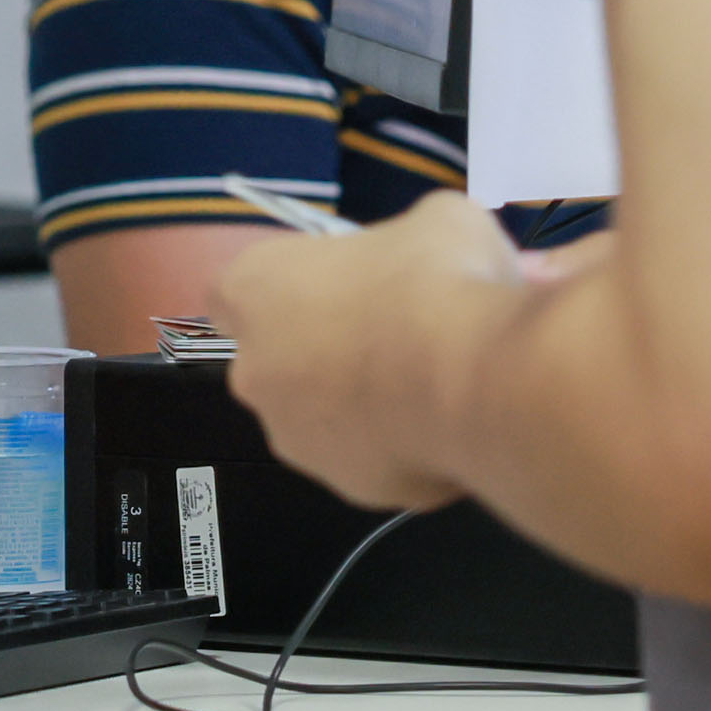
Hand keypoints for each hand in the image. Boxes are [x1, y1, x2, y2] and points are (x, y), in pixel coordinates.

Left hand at [220, 194, 525, 510]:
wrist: (475, 380)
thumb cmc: (436, 280)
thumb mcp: (437, 221)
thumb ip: (409, 240)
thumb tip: (434, 254)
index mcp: (255, 288)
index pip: (234, 292)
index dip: (285, 288)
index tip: (332, 286)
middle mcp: (255, 371)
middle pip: (277, 360)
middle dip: (324, 351)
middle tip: (391, 331)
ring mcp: (296, 438)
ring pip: (320, 418)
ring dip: (360, 403)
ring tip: (429, 380)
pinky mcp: (347, 488)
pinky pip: (370, 459)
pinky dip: (400, 445)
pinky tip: (445, 422)